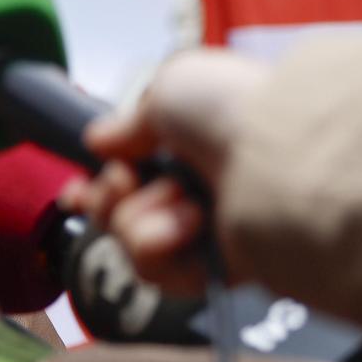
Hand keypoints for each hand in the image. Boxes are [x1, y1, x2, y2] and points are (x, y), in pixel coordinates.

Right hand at [65, 48, 270, 294]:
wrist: (283, 153)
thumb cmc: (234, 110)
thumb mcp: (167, 90)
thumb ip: (126, 123)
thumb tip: (100, 140)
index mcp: (190, 146)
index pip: (130, 173)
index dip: (97, 184)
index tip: (79, 189)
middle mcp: (198, 189)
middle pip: (119, 213)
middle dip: (110, 198)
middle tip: (126, 181)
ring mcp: (209, 231)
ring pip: (132, 243)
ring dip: (140, 220)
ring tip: (181, 201)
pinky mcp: (219, 270)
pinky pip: (160, 272)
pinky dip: (161, 246)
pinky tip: (190, 225)